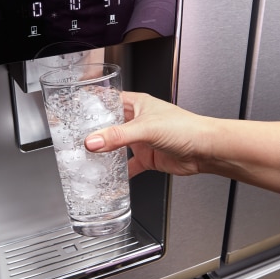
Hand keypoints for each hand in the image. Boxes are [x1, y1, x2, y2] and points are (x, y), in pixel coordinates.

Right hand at [84, 92, 215, 177]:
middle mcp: (138, 120)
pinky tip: (109, 178)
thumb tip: (93, 141)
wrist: (206, 150)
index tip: (74, 110)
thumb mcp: (146, 128)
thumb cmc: (186, 128)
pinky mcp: (148, 157)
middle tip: (75, 137)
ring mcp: (142, 140)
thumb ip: (118, 136)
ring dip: (105, 152)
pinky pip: (128, 166)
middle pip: (110, 124)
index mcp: (137, 104)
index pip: (109, 100)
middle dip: (94, 131)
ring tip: (86, 157)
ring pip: (117, 145)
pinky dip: (119, 173)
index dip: (92, 104)